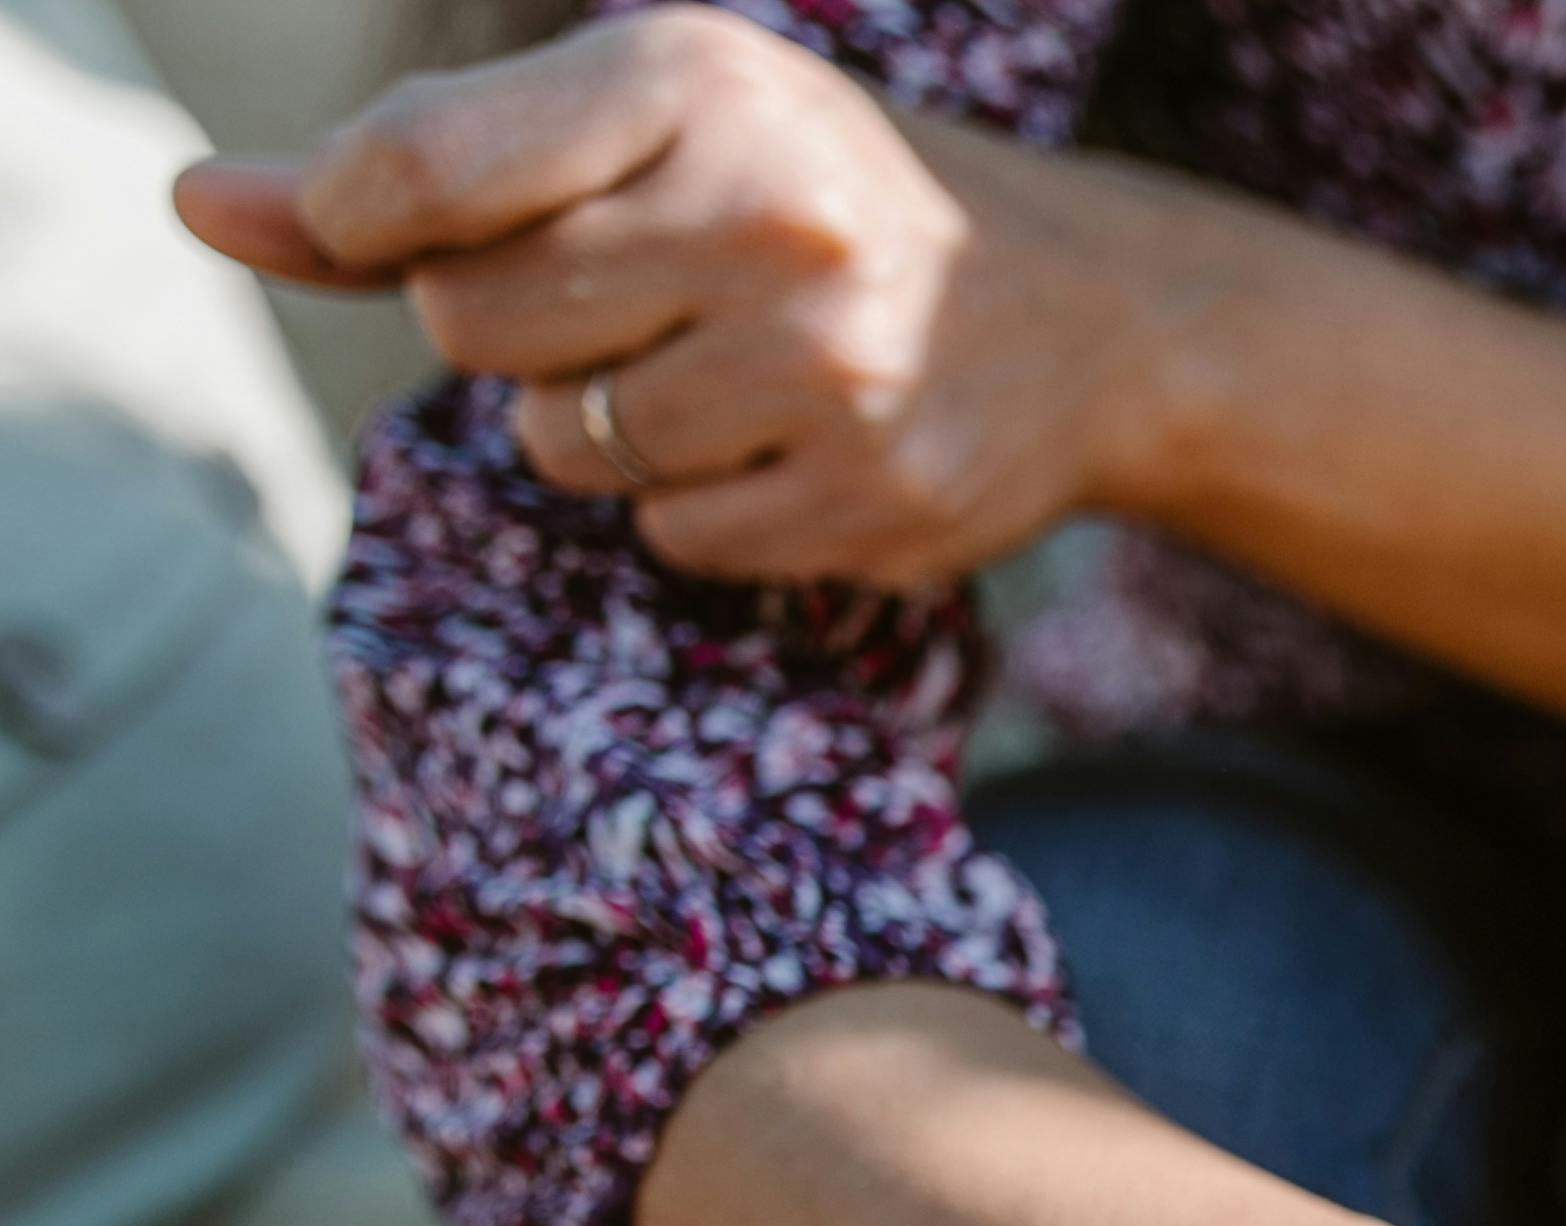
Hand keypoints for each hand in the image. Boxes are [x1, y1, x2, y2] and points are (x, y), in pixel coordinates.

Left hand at [173, 7, 1188, 586]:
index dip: (366, 223)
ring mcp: (826, 370)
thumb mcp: (641, 126)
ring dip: (606, 422)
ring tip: (724, 370)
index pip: (418, 175)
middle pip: (475, 322)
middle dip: (519, 324)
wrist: (1093, 318)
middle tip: (638, 295)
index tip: (409, 233)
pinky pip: (668, 534)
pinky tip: (787, 442)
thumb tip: (202, 206)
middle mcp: (767, 216)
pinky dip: (698, 502)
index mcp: (695, 81)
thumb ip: (420, 171)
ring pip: (564, 442)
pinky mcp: (869, 498)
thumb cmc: (815, 196)